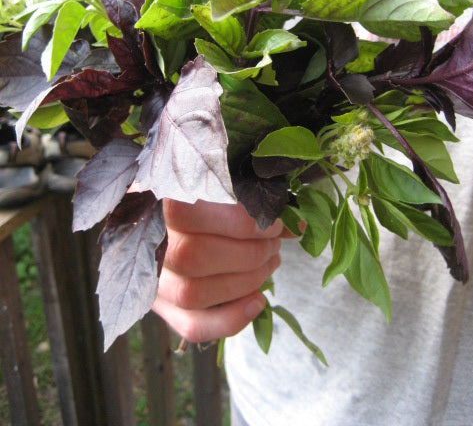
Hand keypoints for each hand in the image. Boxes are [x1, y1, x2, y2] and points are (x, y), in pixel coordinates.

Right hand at [152, 198, 286, 342]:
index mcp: (154, 200)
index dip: (245, 220)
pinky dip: (230, 321)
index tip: (273, 218)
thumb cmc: (190, 187)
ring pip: (194, 294)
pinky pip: (191, 326)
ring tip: (271, 260)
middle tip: (275, 240)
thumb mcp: (211, 177)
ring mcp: (150, 279)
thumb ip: (245, 194)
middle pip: (198, 256)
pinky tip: (258, 301)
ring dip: (246, 281)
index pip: (195, 215)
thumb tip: (297, 222)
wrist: (148, 209)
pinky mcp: (159, 305)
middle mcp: (145, 243)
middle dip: (251, 251)